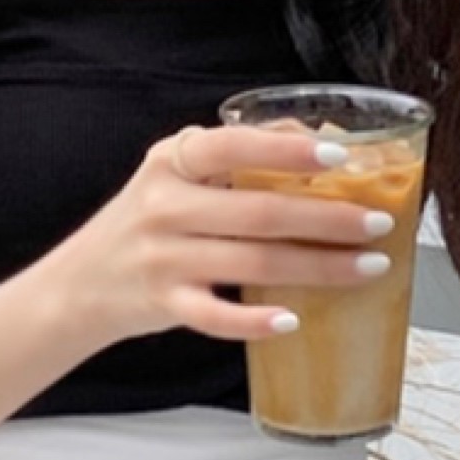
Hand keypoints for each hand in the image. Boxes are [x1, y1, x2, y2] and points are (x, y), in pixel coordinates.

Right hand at [48, 123, 399, 348]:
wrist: (80, 282)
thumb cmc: (149, 219)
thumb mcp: (178, 171)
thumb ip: (240, 151)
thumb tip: (320, 138)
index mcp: (174, 161)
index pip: (234, 147)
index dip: (288, 152)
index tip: (339, 158)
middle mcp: (165, 205)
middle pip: (260, 212)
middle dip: (328, 219)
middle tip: (378, 223)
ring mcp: (163, 258)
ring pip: (254, 264)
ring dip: (319, 268)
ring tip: (369, 267)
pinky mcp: (164, 304)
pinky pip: (216, 317)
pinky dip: (256, 322)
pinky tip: (294, 320)